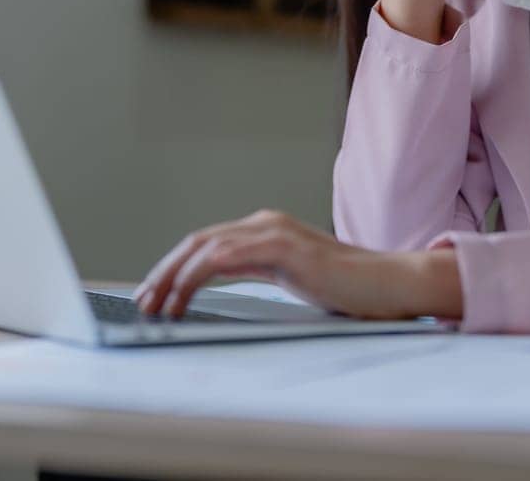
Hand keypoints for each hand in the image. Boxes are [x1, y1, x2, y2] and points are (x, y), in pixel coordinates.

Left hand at [132, 209, 463, 320]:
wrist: (387, 283)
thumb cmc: (344, 289)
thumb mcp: (289, 279)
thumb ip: (257, 272)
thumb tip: (214, 286)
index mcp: (264, 230)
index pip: (206, 244)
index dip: (173, 268)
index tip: (153, 295)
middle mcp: (264, 223)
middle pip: (197, 242)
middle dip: (164, 272)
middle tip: (142, 301)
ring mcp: (274, 231)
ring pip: (206, 247)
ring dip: (174, 277)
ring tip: (157, 306)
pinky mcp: (284, 246)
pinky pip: (228, 256)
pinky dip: (199, 274)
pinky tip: (184, 293)